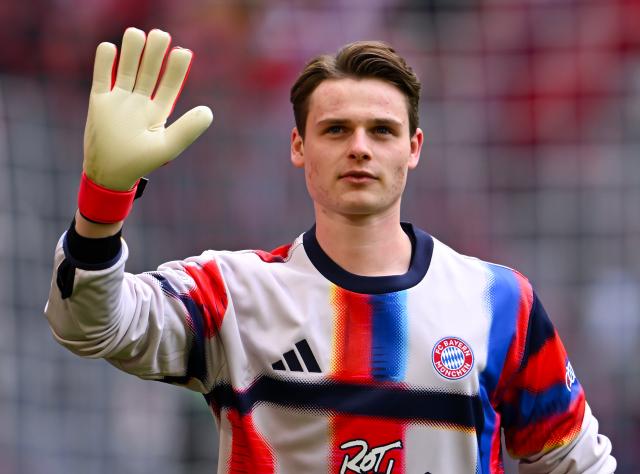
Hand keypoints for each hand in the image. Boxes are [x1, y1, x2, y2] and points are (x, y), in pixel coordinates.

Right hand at [83, 27, 212, 190]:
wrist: (108, 173)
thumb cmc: (140, 162)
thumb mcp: (167, 147)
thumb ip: (187, 130)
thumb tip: (208, 111)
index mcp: (158, 112)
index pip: (169, 85)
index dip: (176, 70)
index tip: (184, 52)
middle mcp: (140, 102)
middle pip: (148, 71)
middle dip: (154, 53)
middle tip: (161, 35)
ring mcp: (120, 100)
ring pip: (127, 69)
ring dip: (132, 52)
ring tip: (137, 32)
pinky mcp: (99, 101)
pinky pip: (102, 77)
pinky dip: (104, 63)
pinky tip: (110, 48)